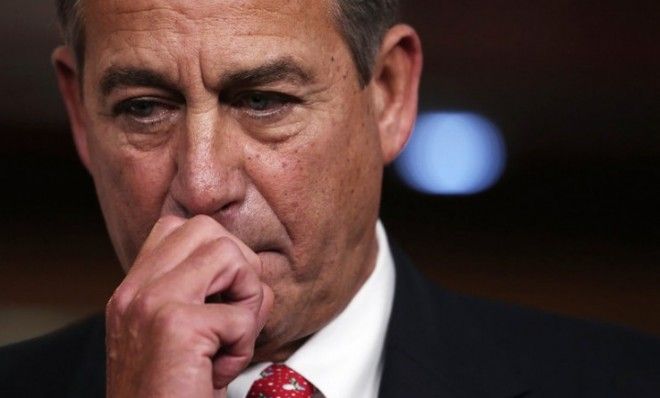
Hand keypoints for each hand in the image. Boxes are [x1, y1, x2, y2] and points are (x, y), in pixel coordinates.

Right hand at [105, 215, 273, 396]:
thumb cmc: (172, 393)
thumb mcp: (179, 335)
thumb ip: (200, 295)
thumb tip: (249, 269)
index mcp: (134, 289)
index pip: (179, 226)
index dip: (216, 252)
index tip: (221, 295)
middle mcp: (136, 289)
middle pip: (209, 230)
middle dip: (239, 269)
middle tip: (232, 315)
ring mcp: (151, 303)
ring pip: (229, 254)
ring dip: (246, 301)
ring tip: (228, 339)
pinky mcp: (176, 325)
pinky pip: (240, 313)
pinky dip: (243, 343)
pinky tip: (219, 368)